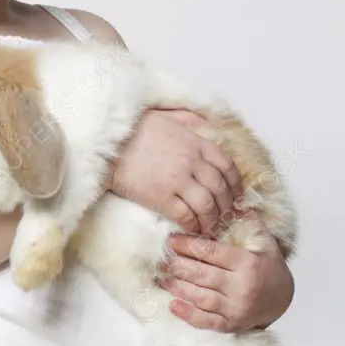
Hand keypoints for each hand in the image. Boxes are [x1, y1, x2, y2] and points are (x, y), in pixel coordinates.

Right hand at [109, 108, 243, 236]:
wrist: (108, 144)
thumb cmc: (135, 130)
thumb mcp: (167, 116)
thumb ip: (190, 121)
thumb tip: (208, 126)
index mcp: (196, 143)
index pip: (227, 165)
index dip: (235, 183)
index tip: (236, 195)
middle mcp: (191, 162)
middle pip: (220, 188)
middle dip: (227, 206)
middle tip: (226, 216)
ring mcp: (177, 180)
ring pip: (207, 205)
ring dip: (212, 219)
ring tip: (210, 227)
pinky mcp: (161, 197)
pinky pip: (185, 215)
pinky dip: (193, 225)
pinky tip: (193, 229)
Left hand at [156, 213, 293, 330]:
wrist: (282, 298)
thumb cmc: (268, 266)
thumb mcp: (265, 241)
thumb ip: (248, 222)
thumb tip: (232, 200)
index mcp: (247, 263)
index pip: (211, 252)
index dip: (188, 245)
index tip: (172, 239)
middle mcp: (242, 287)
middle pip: (202, 274)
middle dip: (178, 265)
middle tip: (162, 257)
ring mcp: (236, 308)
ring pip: (201, 297)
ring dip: (178, 287)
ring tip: (163, 277)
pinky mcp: (232, 324)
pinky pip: (207, 321)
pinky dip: (189, 315)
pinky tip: (173, 305)